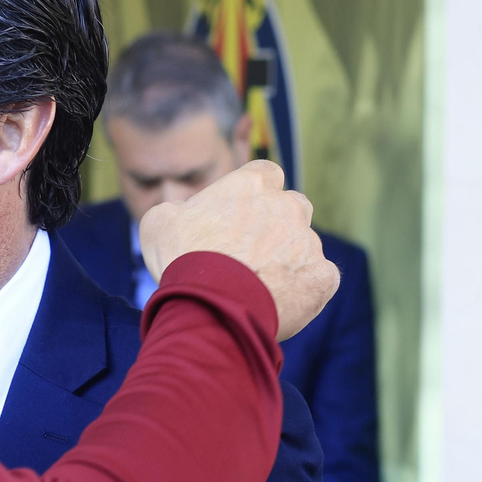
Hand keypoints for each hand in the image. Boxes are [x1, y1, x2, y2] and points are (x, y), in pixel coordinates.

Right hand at [138, 161, 339, 340]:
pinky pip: (319, 279)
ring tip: (257, 284)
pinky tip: (277, 301)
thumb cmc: (182, 259)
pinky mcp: (323, 277)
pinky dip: (302, 288)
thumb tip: (184, 213)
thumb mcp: (158, 222)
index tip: (239, 213)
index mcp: (252, 184)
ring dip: (287, 258)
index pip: (265, 174)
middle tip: (248, 250)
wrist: (211, 307)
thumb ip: (179, 208)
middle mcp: (288, 206)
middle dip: (277, 222)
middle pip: (292, 206)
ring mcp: (309, 243)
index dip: (253, 193)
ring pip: (304, 245)